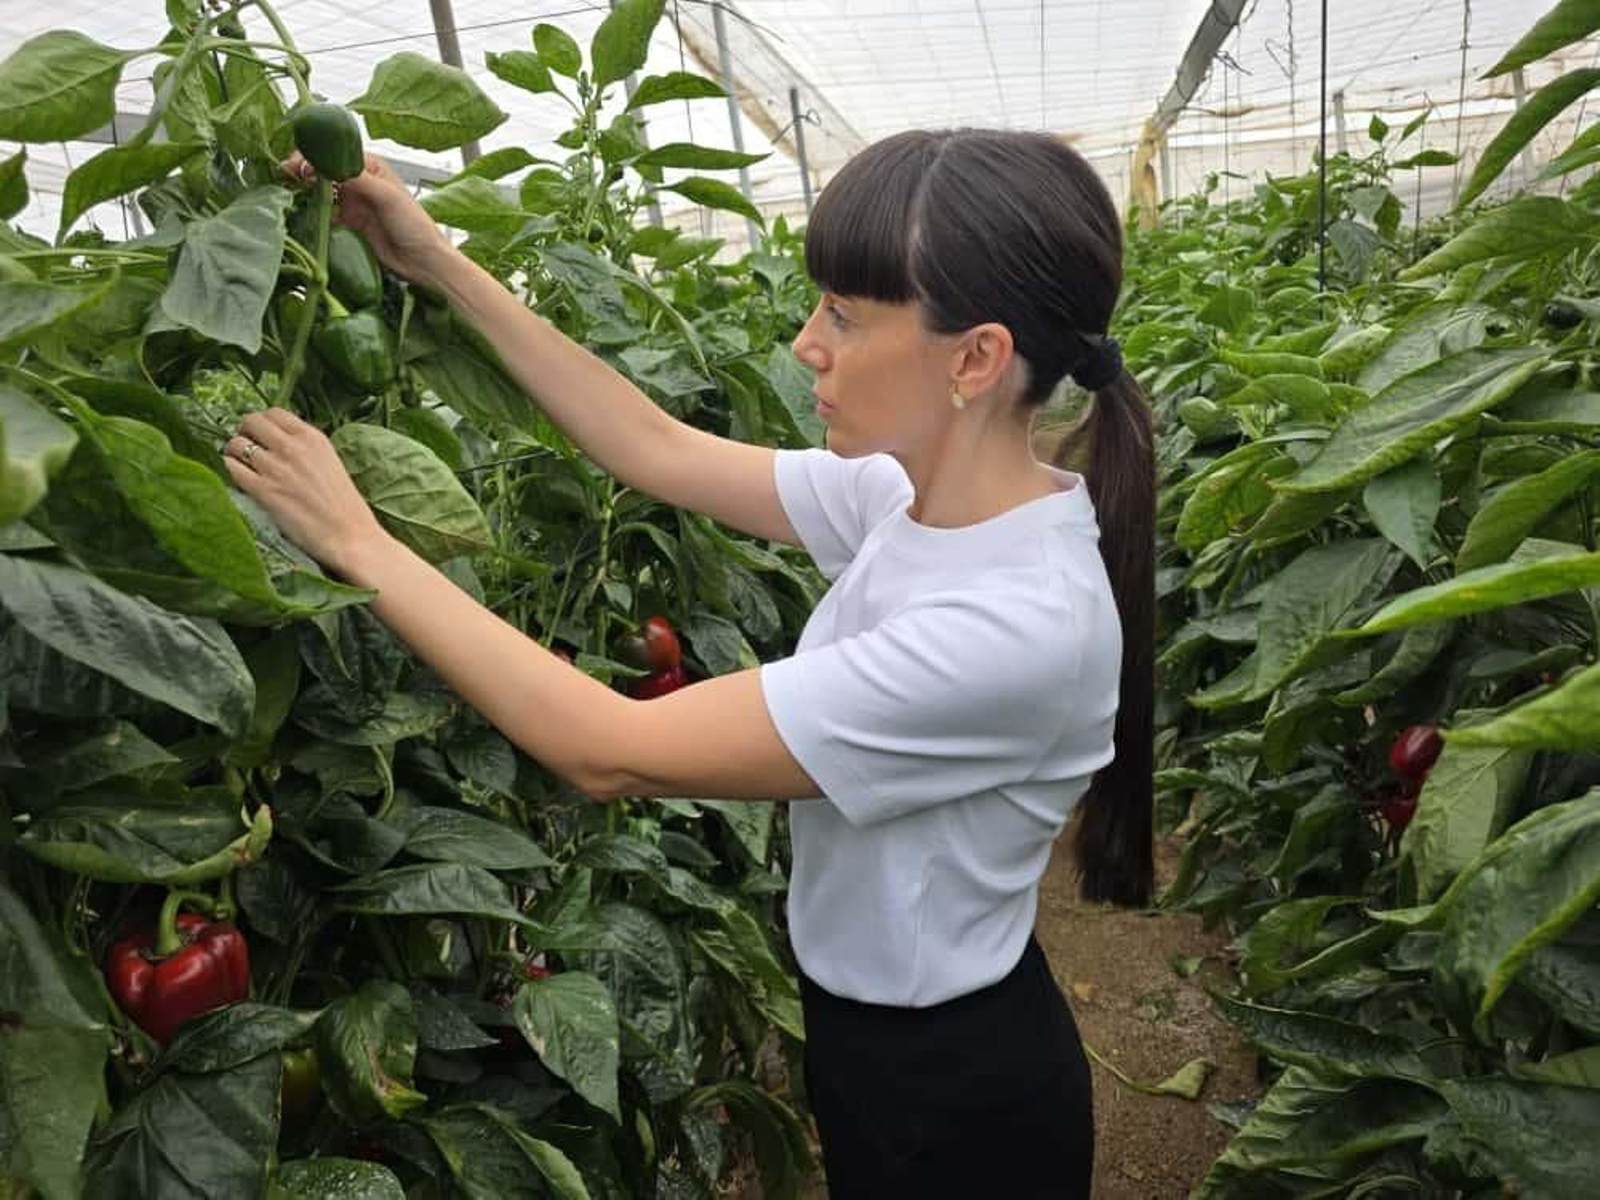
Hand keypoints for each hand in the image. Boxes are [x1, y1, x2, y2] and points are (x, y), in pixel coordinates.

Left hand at [223, 408, 387, 574]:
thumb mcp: (330, 462)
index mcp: (313, 438)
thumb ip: (306, 448)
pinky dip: (231, 469)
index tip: (263, 434)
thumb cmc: (344, 505)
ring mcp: (276, 468)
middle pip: (251, 421)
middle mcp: (293, 447)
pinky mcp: (263, 490)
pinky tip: (240, 477)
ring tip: (241, 463)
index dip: (264, 422)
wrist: (349, 536)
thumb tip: (280, 441)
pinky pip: (232, 468)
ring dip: (234, 451)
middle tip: (248, 445)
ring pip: (237, 443)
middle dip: (245, 431)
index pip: (275, 412)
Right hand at [282, 151, 453, 287]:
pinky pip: (324, 215)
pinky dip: (310, 212)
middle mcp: (360, 182)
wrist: (423, 262)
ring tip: (286, 191)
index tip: (299, 165)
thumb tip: (328, 165)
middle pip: (324, 170)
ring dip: (303, 190)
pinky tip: (299, 212)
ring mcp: (353, 203)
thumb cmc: (416, 225)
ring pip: (320, 191)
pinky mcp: (348, 225)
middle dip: (303, 170)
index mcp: (371, 168)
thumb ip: (358, 179)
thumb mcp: (388, 197)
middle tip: (285, 175)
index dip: (315, 156)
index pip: (336, 154)